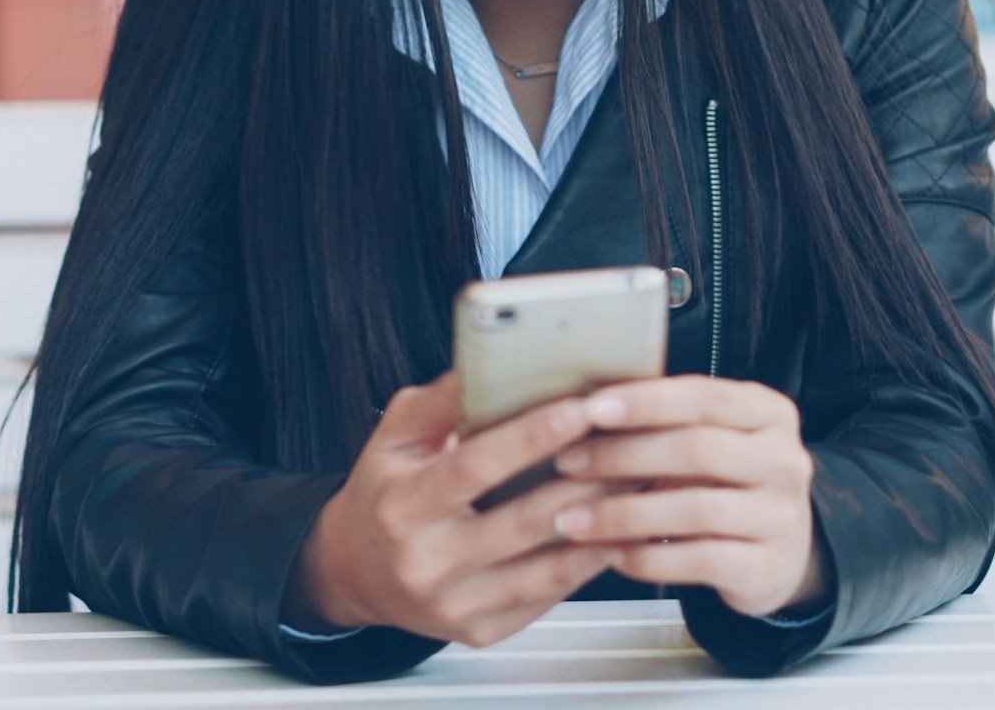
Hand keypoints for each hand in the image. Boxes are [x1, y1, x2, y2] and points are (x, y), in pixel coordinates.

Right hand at [290, 373, 619, 646]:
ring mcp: (456, 604)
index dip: (531, 436)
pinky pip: (548, 595)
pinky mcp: (483, 630)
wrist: (355, 573)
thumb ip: (439, 403)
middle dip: (586, 481)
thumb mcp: (394, 439)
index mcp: (402, 506)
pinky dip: (587, 563)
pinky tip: (616, 530)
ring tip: (639, 485)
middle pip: (523, 521)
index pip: (475, 467)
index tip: (580, 406)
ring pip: (547, 568)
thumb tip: (489, 364)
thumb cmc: (383, 495)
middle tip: (632, 445)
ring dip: (601, 525)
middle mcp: (426, 562)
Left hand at [547, 376, 826, 617]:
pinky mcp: (767, 568)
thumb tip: (584, 407)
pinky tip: (609, 552)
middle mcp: (785, 461)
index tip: (591, 407)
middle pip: (697, 449)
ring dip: (622, 513)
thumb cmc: (727, 484)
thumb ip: (667, 422)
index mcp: (769, 413)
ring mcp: (782, 517)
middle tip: (567, 463)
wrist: (781, 555)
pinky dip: (646, 557)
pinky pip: (698, 560)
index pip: (705, 397)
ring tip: (571, 519)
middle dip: (623, 455)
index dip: (646, 401)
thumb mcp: (713, 441)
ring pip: (694, 509)